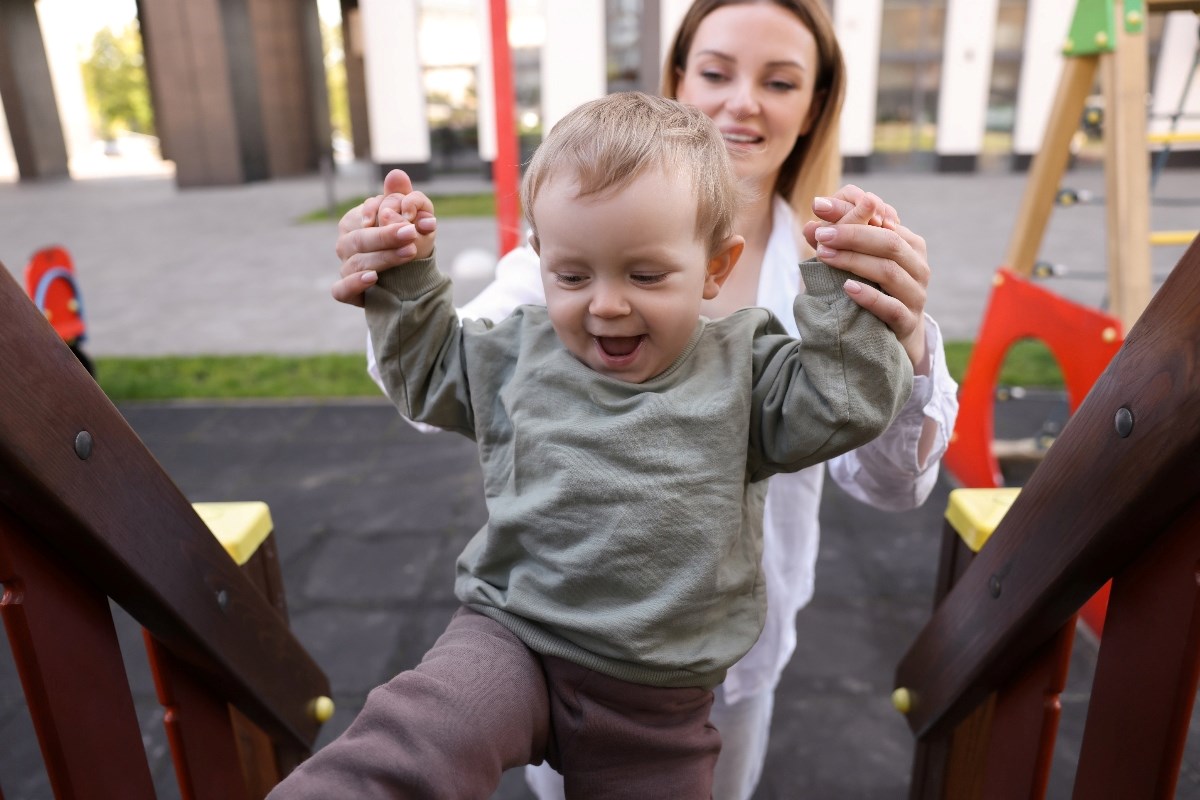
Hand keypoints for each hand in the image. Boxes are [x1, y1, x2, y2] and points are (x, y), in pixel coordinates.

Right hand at [331, 169, 437, 306]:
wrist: (410, 280)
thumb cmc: (405, 243)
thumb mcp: (408, 219)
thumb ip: (402, 197)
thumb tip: (397, 174)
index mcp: (355, 222)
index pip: (362, 216)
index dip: (380, 214)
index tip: (405, 218)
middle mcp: (346, 244)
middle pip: (359, 239)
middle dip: (386, 236)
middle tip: (411, 233)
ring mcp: (345, 267)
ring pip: (355, 262)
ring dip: (382, 257)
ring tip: (408, 253)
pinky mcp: (346, 291)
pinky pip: (341, 289)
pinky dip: (354, 283)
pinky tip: (373, 278)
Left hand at [802, 185, 929, 371]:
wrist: (894, 336)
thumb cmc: (873, 290)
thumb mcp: (859, 263)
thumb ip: (838, 244)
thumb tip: (809, 226)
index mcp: (910, 245)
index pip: (882, 221)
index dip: (851, 212)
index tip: (818, 206)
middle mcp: (918, 267)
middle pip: (889, 243)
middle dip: (852, 235)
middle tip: (820, 233)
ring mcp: (916, 295)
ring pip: (889, 272)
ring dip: (855, 261)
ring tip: (824, 255)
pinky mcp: (908, 321)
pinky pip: (891, 307)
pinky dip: (869, 296)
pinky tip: (847, 288)